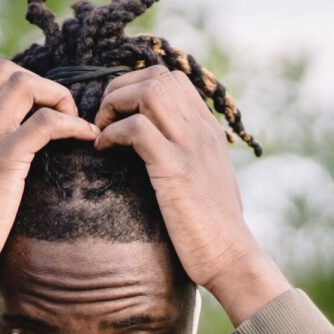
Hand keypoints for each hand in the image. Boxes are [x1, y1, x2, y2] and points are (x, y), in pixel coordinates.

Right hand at [0, 61, 97, 333]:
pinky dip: (73, 124)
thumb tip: (2, 168)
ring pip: (24, 84)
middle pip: (7, 71)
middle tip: (61, 120)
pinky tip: (87, 139)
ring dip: (57, 98)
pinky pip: (45, 122)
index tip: (45, 118)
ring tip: (74, 126)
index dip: (24, 89)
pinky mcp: (2, 160)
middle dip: (43, 86)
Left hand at [93, 66, 289, 324]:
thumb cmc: (212, 229)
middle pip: (157, 76)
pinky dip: (112, 132)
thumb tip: (160, 154)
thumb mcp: (204, 182)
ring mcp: (189, 146)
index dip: (136, 86)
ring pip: (148, 91)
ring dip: (115, 104)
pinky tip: (104, 150)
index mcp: (208, 130)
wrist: (231, 256)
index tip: (118, 114)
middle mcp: (201, 130)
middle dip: (120, 89)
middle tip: (103, 119)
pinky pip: (137, 128)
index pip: (172, 79)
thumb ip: (188, 159)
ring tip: (102, 131)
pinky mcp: (175, 169)